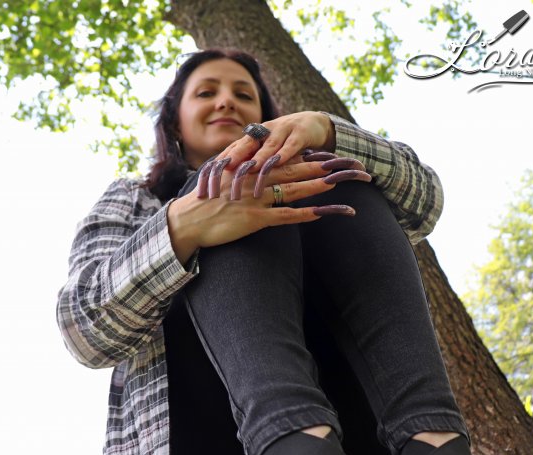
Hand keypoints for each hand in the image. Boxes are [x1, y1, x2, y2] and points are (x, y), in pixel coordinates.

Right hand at [167, 153, 370, 263]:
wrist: (186, 221)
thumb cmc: (202, 204)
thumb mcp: (223, 183)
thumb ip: (241, 177)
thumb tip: (256, 175)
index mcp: (249, 170)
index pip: (284, 160)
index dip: (308, 157)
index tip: (328, 154)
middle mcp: (255, 180)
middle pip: (296, 171)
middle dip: (322, 167)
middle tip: (346, 163)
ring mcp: (256, 199)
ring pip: (295, 189)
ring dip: (320, 186)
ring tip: (341, 181)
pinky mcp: (254, 219)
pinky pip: (285, 215)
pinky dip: (305, 214)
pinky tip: (321, 212)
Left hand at [213, 111, 335, 173]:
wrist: (314, 124)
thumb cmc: (285, 143)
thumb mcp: (266, 153)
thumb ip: (250, 163)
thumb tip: (226, 183)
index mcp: (253, 137)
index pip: (234, 148)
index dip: (222, 160)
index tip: (210, 174)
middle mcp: (265, 131)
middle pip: (247, 144)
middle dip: (235, 156)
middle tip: (224, 169)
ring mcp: (282, 130)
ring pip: (268, 145)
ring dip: (259, 157)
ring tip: (250, 169)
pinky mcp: (300, 134)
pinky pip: (291, 145)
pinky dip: (285, 153)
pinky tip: (279, 162)